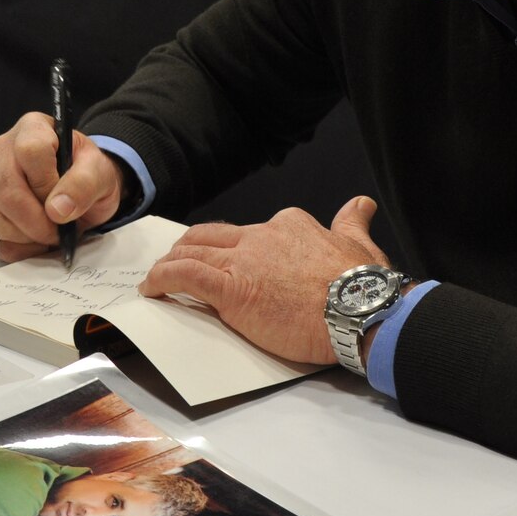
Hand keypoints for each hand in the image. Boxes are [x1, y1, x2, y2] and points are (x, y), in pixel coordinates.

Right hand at [0, 112, 126, 262]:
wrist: (79, 187)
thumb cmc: (88, 174)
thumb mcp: (100, 173)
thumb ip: (84, 185)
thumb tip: (57, 210)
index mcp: (33, 129)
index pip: (30, 153)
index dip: (46, 185)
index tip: (64, 205)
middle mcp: (3, 149)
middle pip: (8, 192)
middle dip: (37, 224)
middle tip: (58, 233)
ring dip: (26, 238)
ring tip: (48, 234)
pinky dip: (14, 245)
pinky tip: (33, 238)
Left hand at [141, 196, 390, 364]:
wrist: (362, 311)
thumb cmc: (365, 287)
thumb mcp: (361, 245)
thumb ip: (352, 222)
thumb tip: (361, 204)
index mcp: (290, 225)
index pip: (248, 231)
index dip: (232, 245)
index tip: (227, 259)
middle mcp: (262, 236)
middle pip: (211, 236)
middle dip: (189, 247)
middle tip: (177, 262)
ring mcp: (245, 261)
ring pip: (191, 251)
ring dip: (168, 263)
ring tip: (157, 278)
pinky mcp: (232, 289)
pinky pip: (184, 275)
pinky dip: (162, 278)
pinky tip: (152, 289)